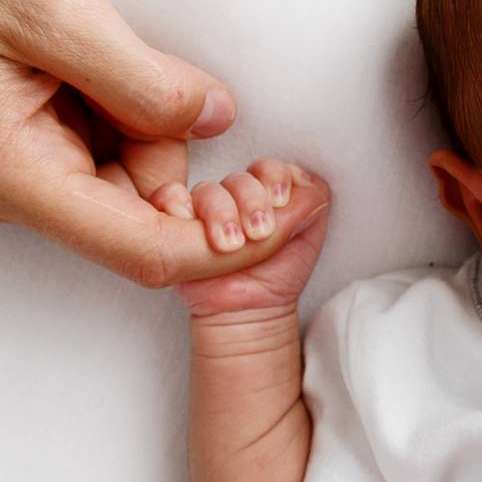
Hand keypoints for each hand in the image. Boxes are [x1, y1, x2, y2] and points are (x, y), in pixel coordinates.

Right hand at [0, 0, 294, 287]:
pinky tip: (100, 39)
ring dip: (151, 117)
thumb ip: (143, 81)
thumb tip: (216, 121)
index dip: (230, 241)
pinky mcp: (5, 126)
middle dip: (192, 161)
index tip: (294, 205)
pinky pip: (93, 136)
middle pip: (138, 210)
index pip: (144, 250)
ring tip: (112, 31)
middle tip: (215, 84)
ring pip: (121, 171)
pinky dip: (124, 100)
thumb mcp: (57, 6)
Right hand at [175, 163, 333, 316]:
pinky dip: (177, 204)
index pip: (268, 169)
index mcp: (267, 192)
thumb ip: (312, 201)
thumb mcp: (308, 236)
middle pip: (238, 179)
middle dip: (251, 201)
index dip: (275, 178)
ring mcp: (205, 210)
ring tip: (231, 244)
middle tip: (260, 232)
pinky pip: (169, 199)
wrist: (250, 312)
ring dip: (220, 212)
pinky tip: (190, 225)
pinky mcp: (177, 224)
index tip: (281, 201)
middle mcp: (236, 197)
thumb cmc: (279, 273)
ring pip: (207, 190)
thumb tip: (303, 178)